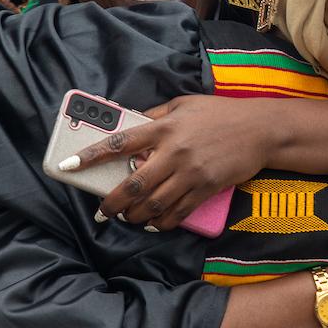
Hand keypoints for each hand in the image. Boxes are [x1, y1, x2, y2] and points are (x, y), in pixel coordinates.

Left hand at [59, 95, 272, 230]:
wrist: (260, 129)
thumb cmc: (219, 114)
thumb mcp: (183, 104)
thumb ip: (155, 116)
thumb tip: (130, 124)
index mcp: (164, 127)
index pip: (119, 142)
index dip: (90, 155)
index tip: (68, 166)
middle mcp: (174, 151)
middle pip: (133, 184)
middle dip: (112, 203)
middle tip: (102, 212)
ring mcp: (190, 173)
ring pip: (154, 204)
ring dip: (136, 216)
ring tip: (128, 218)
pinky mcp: (206, 188)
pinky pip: (178, 213)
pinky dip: (162, 222)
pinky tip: (154, 223)